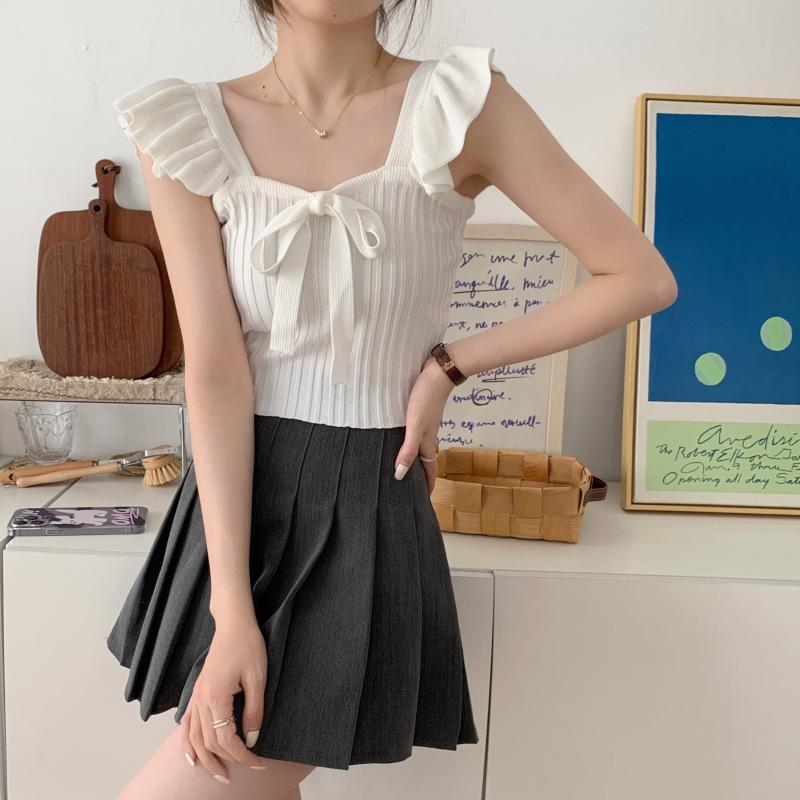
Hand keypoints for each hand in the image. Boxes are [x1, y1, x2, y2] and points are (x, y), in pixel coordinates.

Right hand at [180, 615, 267, 782]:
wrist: (233, 624)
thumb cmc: (248, 646)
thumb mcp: (258, 678)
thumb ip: (254, 711)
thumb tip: (251, 739)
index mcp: (216, 697)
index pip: (226, 739)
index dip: (242, 755)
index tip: (257, 762)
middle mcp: (201, 700)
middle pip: (209, 742)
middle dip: (226, 761)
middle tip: (242, 773)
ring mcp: (196, 696)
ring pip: (193, 737)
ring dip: (204, 758)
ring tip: (216, 774)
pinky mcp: (197, 692)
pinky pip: (186, 724)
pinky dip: (187, 742)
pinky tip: (191, 755)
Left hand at [395, 355, 454, 492]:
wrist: (438, 372)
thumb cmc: (426, 399)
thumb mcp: (415, 426)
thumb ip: (408, 449)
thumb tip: (400, 475)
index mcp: (427, 442)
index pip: (429, 470)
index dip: (427, 485)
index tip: (423, 500)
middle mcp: (427, 436)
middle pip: (423, 460)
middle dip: (418, 475)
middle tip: (407, 487)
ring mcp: (423, 424)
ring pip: (418, 446)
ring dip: (413, 458)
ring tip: (401, 467)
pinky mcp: (419, 412)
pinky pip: (413, 433)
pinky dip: (407, 441)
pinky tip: (396, 438)